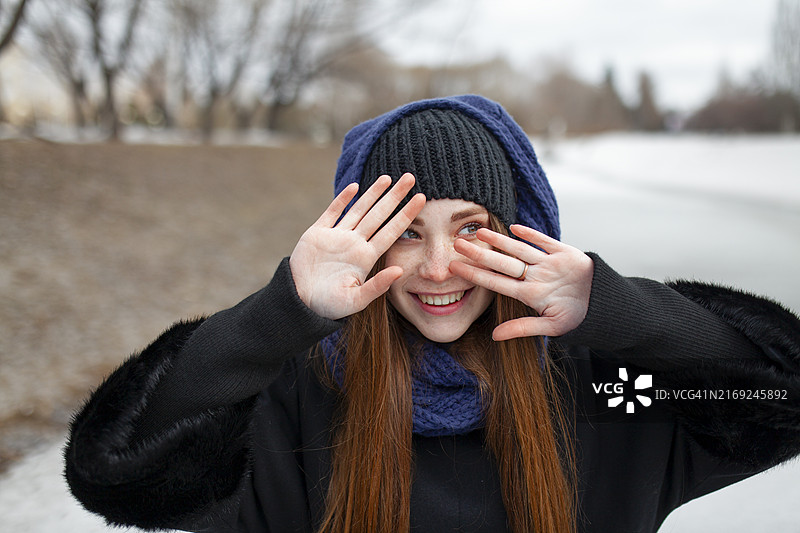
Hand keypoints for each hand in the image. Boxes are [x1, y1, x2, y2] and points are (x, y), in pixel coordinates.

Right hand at [289, 173, 425, 319]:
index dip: (406, 215)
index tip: (421, 199)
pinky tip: (354, 187)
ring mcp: (337, 236)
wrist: (299, 301)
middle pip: (379, 214)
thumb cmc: (328, 305)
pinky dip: (342, 199)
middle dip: (394, 196)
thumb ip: (377, 286)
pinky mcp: (317, 233)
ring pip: (359, 209)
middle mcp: (355, 243)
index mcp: (366, 257)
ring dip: (372, 193)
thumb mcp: (355, 300)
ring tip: (387, 177)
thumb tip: (400, 270)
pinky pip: (332, 212)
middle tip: (410, 177)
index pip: (392, 231)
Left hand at [449, 224, 593, 339]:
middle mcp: (534, 276)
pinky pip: (545, 242)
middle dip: (480, 254)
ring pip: (520, 250)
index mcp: (529, 294)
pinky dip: (532, 235)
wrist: (604, 305)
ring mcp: (548, 264)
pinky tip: (514, 228)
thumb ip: (523, 328)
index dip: (476, 274)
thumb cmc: (576, 316)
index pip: (496, 282)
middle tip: (456, 244)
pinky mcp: (565, 253)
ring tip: (479, 231)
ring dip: (500, 241)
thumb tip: (494, 336)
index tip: (455, 268)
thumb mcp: (551, 326)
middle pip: (502, 263)